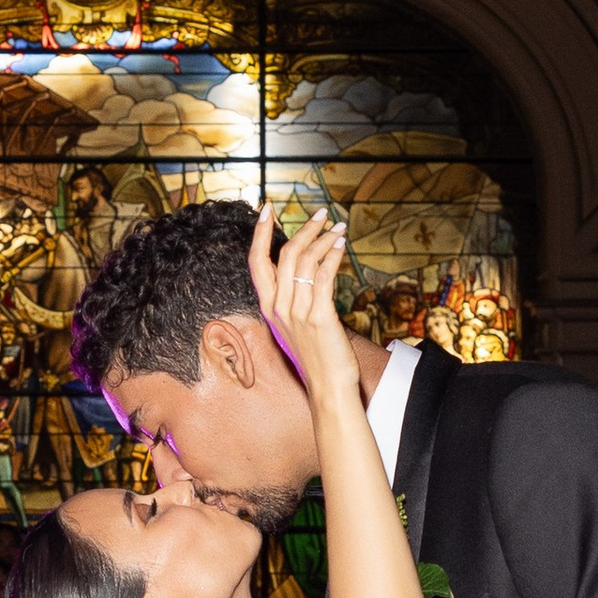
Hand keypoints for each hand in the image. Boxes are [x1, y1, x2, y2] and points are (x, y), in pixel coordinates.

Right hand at [246, 203, 359, 407]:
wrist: (328, 388)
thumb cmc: (315, 356)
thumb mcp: (294, 326)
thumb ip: (292, 300)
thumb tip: (301, 271)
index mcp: (269, 307)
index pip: (256, 262)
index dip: (259, 234)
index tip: (266, 210)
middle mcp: (279, 308)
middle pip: (285, 255)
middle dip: (305, 228)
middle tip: (322, 214)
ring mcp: (298, 313)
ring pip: (305, 261)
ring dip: (324, 238)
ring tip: (339, 228)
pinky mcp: (320, 317)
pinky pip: (323, 276)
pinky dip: (332, 256)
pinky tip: (341, 245)